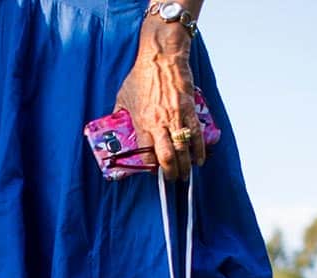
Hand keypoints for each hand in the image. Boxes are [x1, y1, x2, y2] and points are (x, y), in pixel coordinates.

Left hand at [113, 17, 204, 181]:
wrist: (161, 58)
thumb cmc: (141, 75)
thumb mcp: (123, 96)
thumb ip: (121, 113)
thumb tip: (117, 124)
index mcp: (142, 122)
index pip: (147, 154)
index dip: (151, 167)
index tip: (153, 171)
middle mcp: (159, 124)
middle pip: (166, 157)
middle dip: (170, 172)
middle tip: (172, 180)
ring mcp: (175, 117)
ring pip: (182, 149)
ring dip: (185, 166)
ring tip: (186, 175)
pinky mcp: (188, 110)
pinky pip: (195, 135)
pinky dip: (199, 150)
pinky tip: (199, 159)